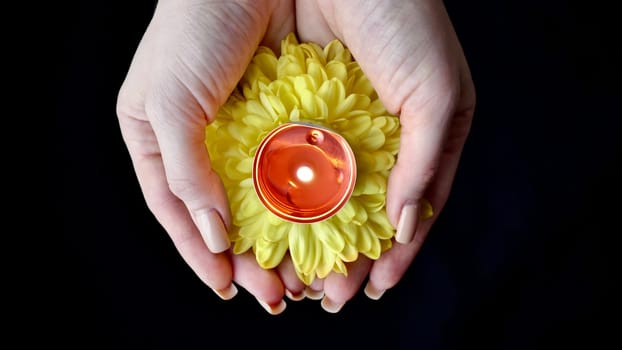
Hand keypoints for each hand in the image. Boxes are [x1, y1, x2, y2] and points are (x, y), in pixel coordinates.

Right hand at [116, 0, 294, 313]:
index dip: (198, 252)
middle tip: (273, 293)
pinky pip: (285, 169)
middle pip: (220, 213)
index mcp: (154, 137)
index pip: (175, 210)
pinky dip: (296, 201)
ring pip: (256, 199)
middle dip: (244, 257)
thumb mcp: (170, 102)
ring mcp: (239, 130)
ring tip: (297, 274)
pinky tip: (313, 225)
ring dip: (275, 237)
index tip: (225, 287)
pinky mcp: (277, 117)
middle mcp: (197, 139)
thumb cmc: (193, 28)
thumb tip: (213, 235)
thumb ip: (186, 171)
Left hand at [283, 0, 475, 311]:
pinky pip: (296, 164)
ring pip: (327, 196)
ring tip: (298, 276)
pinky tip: (279, 227)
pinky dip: (289, 198)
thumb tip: (407, 226)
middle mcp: (380, 136)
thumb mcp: (438, 93)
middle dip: (346, 254)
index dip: (395, 253)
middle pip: (363, 210)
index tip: (374, 289)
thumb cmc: (407, 20)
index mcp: (423, 135)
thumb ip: (427, 163)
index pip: (410, 209)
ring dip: (314, 236)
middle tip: (328, 295)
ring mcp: (340, 126)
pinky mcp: (302, 110)